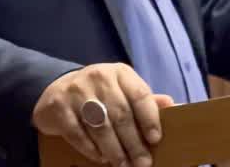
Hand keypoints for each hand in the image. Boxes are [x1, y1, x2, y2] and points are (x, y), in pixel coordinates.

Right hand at [32, 63, 174, 166]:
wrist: (56, 89)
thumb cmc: (99, 93)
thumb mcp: (122, 89)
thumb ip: (145, 99)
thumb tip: (173, 105)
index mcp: (120, 73)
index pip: (140, 95)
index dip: (149, 118)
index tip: (156, 139)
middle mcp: (99, 77)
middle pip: (121, 114)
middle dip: (133, 142)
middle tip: (142, 163)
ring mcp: (77, 91)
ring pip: (100, 126)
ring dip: (114, 150)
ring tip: (123, 165)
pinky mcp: (58, 107)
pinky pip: (77, 133)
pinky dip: (90, 148)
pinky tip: (101, 158)